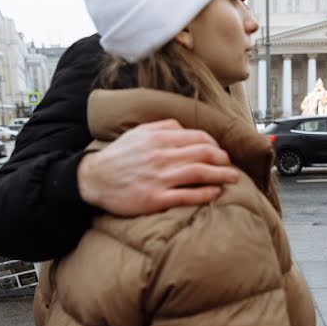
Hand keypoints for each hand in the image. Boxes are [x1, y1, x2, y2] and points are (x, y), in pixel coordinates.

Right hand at [77, 119, 238, 216]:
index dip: (215, 145)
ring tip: (232, 178)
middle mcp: (161, 156)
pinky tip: (215, 193)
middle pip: (203, 154)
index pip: (197, 137)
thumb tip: (184, 127)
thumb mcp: (138, 133)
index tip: (221, 152)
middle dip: (223, 159)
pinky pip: (187, 195)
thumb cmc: (118, 157)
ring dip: (220, 175)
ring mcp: (159, 178)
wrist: (94, 180)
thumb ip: (162, 127)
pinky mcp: (155, 198)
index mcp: (158, 138)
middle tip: (231, 165)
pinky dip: (205, 193)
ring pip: (199, 173)